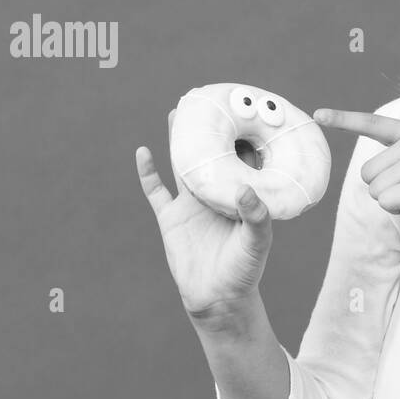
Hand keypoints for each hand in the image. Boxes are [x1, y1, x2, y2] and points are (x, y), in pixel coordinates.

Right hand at [135, 108, 273, 324]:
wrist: (217, 299)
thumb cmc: (244, 272)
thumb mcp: (256, 245)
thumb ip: (256, 218)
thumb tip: (246, 190)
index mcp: (240, 197)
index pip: (243, 160)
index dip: (244, 138)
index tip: (244, 112)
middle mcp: (216, 196)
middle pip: (212, 154)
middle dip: (210, 130)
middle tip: (206, 99)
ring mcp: (192, 205)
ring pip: (184, 165)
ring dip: (180, 141)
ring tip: (178, 113)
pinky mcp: (171, 218)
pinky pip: (156, 190)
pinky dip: (148, 172)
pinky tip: (143, 151)